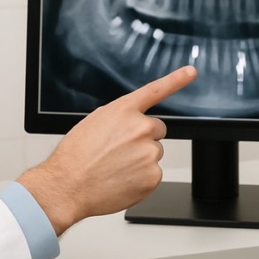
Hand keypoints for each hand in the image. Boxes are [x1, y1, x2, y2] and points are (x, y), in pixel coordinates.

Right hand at [19, 65, 196, 234]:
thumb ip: (119, 119)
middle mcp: (141, 128)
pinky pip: (153, 174)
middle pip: (156, 130)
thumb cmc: (75, 157)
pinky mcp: (153, 176)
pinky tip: (122, 179)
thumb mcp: (93, 124)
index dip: (176, 79)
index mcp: (124, 111)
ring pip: (153, 153)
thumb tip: (130, 123)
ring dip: (140, 160)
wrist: (68, 187)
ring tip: (116, 167)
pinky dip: (140, 179)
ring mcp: (149, 152)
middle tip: (121, 151)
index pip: (156, 90)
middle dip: (143, 139)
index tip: (191, 72)